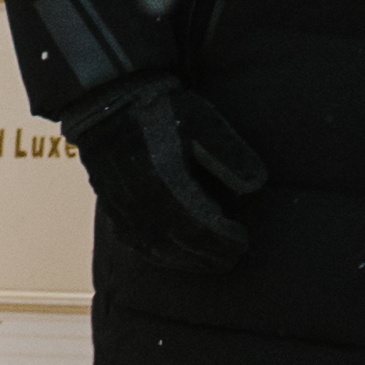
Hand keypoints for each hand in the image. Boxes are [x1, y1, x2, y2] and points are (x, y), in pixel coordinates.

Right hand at [72, 71, 269, 273]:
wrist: (108, 103)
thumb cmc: (159, 109)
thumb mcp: (202, 121)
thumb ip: (229, 153)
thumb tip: (256, 185)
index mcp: (165, 183)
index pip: (201, 228)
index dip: (224, 241)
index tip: (243, 242)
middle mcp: (141, 202)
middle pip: (180, 245)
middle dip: (208, 256)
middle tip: (230, 259)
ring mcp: (123, 209)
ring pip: (157, 249)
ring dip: (185, 260)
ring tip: (206, 261)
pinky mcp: (111, 209)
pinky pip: (136, 244)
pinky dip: (159, 255)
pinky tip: (172, 254)